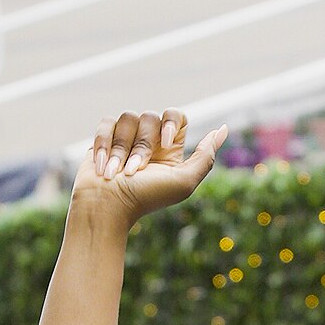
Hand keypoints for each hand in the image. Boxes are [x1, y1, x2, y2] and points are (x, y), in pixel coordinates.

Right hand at [74, 108, 225, 227]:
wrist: (106, 208)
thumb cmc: (144, 198)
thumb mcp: (183, 182)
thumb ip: (205, 157)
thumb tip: (223, 129)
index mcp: (170, 151)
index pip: (176, 116)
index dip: (170, 123)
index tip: (165, 143)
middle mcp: (149, 143)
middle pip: (150, 117)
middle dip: (142, 146)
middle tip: (135, 172)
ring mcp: (126, 140)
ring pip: (127, 118)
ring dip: (120, 149)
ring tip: (115, 173)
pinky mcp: (104, 139)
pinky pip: (107, 123)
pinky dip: (103, 145)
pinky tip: (101, 166)